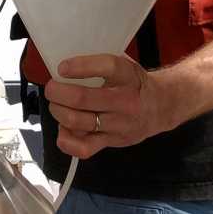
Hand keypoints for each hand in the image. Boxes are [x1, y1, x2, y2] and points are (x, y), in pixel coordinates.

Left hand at [46, 55, 171, 158]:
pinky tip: (63, 129)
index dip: (81, 66)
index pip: (107, 67)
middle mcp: (125, 101)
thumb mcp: (124, 65)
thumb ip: (99, 66)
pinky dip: (67, 140)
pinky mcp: (113, 141)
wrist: (160, 106)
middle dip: (58, 93)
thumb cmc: (134, 83)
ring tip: (56, 106)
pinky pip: (85, 147)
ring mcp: (119, 124)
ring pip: (79, 122)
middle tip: (52, 88)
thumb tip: (64, 68)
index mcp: (128, 76)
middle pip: (83, 98)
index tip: (62, 68)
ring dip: (59, 112)